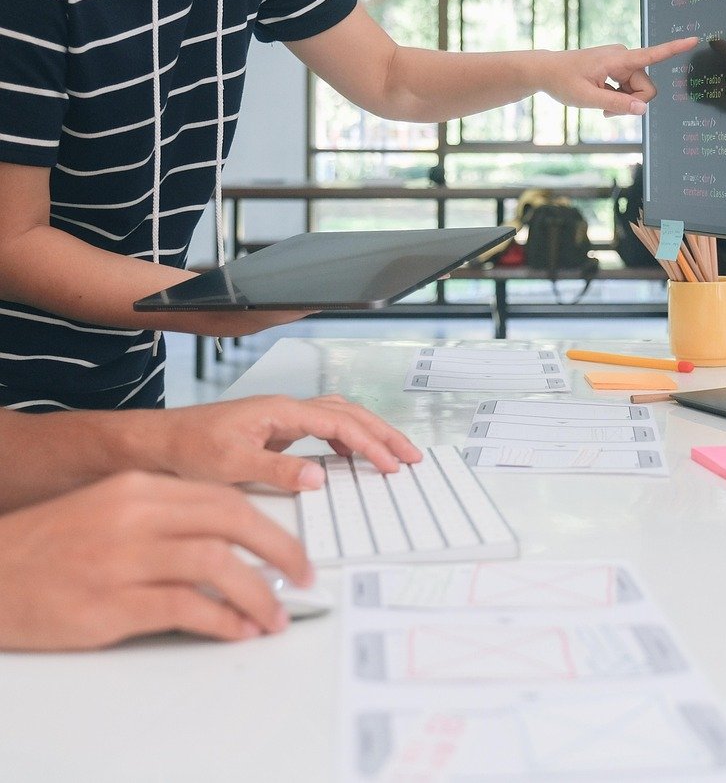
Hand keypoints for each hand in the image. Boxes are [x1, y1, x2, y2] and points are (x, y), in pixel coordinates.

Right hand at [0, 472, 311, 649]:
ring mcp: (122, 559)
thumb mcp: (108, 512)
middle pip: (233, 521)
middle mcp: (134, 516)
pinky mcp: (111, 603)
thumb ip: (166, 520)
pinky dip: (224, 621)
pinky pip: (187, 608)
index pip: (225, 498)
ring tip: (275, 615)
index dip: (270, 525)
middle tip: (305, 577)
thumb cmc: (47, 550)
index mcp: (138, 489)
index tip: (292, 549)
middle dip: (282, 551)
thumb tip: (231, 545)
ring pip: (218, 564)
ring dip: (259, 593)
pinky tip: (239, 631)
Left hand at [155, 395, 422, 491]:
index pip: (341, 424)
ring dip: (370, 433)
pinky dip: (348, 439)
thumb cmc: (186, 450)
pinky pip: (325, 427)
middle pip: (350, 413)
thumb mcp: (230, 465)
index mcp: (281, 411)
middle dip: (384, 433)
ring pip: (340, 416)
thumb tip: (320, 476)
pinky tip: (351, 456)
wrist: (156, 443)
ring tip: (393, 454)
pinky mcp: (277, 429)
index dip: (371, 445)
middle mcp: (286, 408)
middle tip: (411, 456)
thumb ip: (278, 470)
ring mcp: (282, 417)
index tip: (392, 465)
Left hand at [536, 36, 698, 116]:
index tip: (694, 39)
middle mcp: (624, 57)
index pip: (652, 54)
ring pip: (638, 91)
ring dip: (624, 103)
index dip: (674, 48)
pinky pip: (629, 89)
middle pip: (645, 88)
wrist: (547, 71)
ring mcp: (621, 62)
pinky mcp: (618, 68)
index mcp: (618, 59)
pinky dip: (619, 99)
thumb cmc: (563, 81)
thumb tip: (643, 110)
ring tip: (602, 108)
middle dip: (632, 104)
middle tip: (607, 113)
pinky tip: (603, 102)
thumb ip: (617, 105)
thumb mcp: (588, 98)